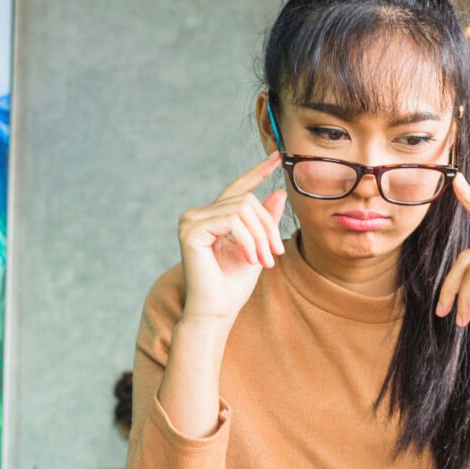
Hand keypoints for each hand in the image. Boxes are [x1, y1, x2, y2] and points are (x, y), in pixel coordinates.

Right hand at [178, 151, 285, 321]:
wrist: (217, 312)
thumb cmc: (233, 286)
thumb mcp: (258, 248)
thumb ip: (265, 221)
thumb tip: (278, 192)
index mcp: (212, 218)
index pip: (237, 189)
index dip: (257, 172)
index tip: (277, 157)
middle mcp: (198, 215)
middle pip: (246, 200)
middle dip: (268, 227)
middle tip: (276, 254)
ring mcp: (191, 220)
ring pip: (242, 208)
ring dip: (261, 236)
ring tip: (265, 261)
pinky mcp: (191, 229)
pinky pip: (232, 220)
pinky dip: (248, 240)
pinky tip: (250, 259)